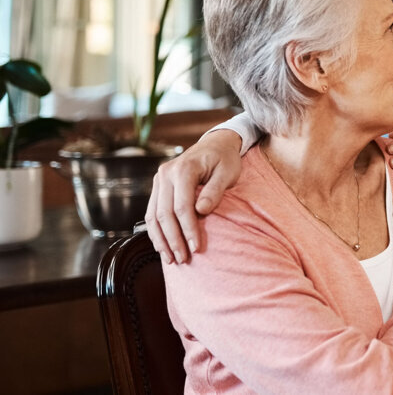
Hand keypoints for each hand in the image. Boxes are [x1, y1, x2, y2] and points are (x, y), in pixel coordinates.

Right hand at [145, 129, 242, 263]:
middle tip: (183, 259)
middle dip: (173, 239)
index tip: (197, 247)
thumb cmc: (225, 159)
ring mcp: (159, 180)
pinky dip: (156, 231)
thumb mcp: (228, 172)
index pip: (182, 206)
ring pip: (153, 215)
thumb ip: (215, 190)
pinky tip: (163, 246)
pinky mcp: (158, 187)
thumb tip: (201, 211)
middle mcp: (166, 174)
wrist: (215, 144)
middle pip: (164, 213)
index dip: (188, 229)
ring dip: (161, 240)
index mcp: (183, 169)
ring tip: (171, 259)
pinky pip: (152, 212)